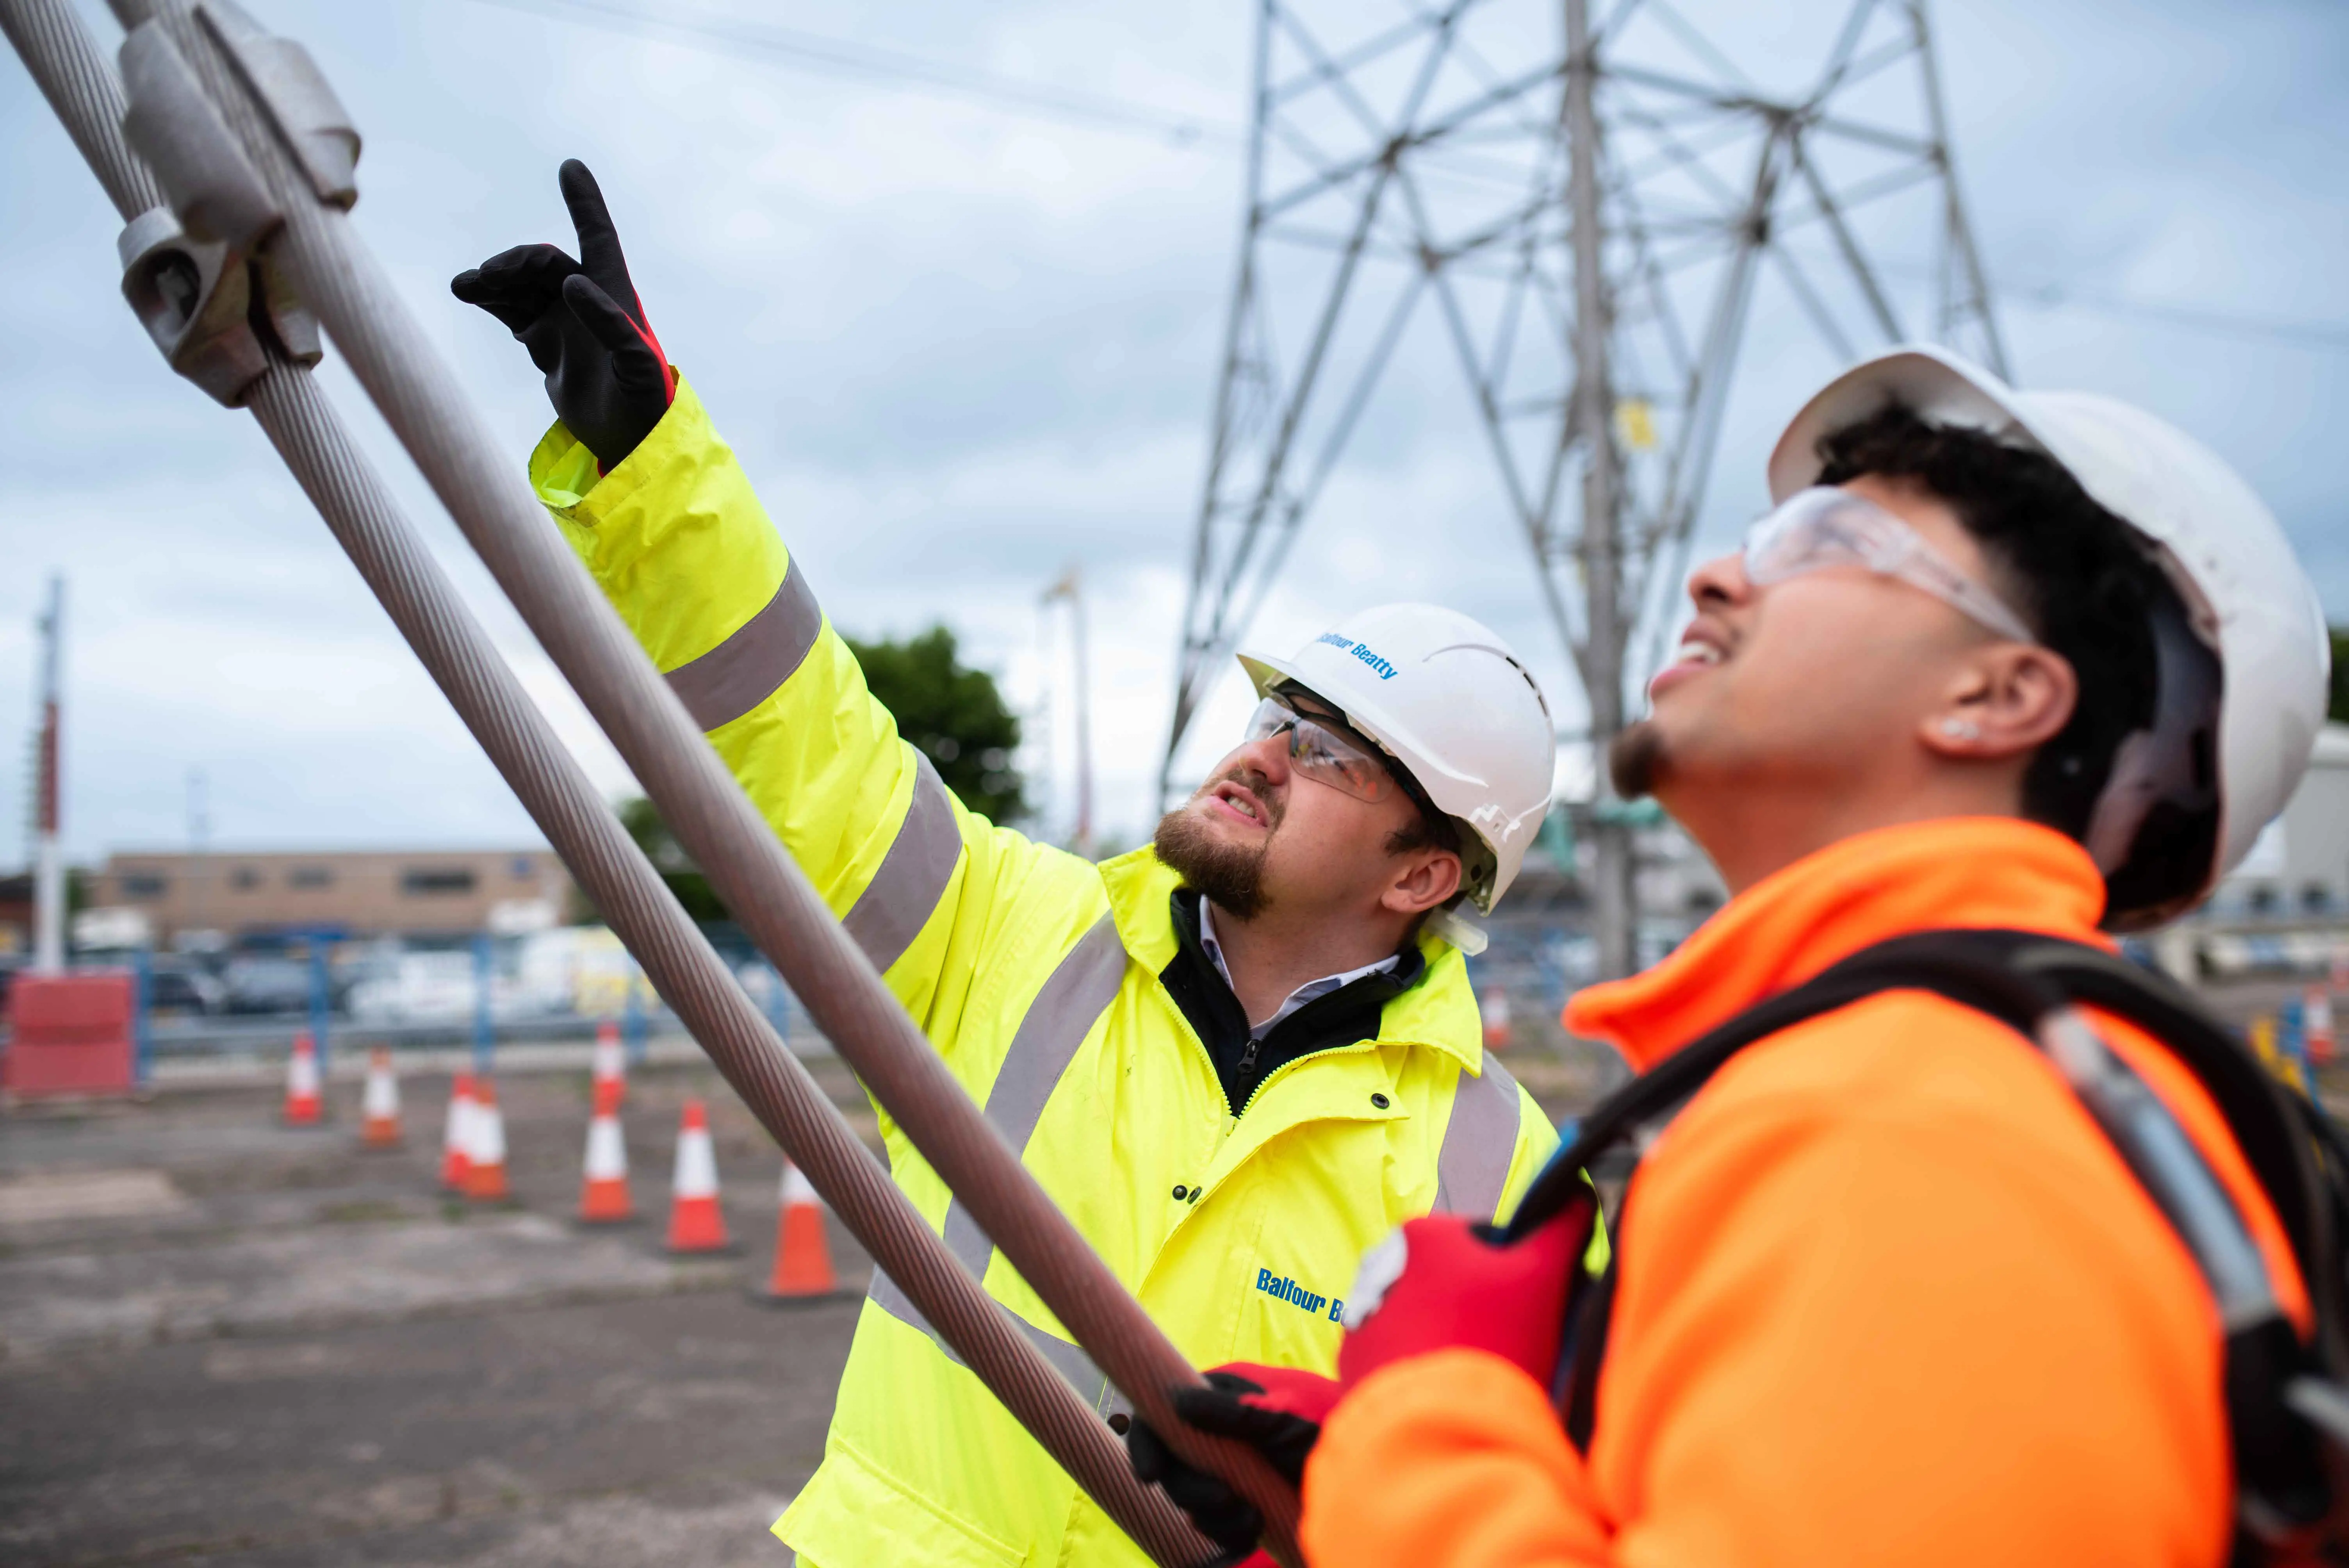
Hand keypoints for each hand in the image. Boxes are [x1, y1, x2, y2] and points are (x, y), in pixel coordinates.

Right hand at [451, 158, 673, 468]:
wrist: (628, 441)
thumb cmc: (645, 402)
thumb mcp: (637, 363)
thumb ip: (611, 322)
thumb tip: (572, 282)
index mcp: (614, 294)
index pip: (598, 237)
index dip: (585, 203)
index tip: (571, 167)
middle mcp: (587, 299)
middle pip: (544, 263)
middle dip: (515, 263)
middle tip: (489, 277)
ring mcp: (562, 320)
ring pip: (521, 285)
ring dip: (494, 281)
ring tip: (466, 287)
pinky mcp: (544, 342)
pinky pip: (510, 310)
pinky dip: (489, 299)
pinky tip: (468, 293)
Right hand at [1126, 1363, 1339, 1565]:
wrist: (1363, 1475)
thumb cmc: (1325, 1433)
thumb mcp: (1283, 1419)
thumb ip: (1235, 1412)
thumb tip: (1180, 1403)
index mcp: (1218, 1402)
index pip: (1161, 1418)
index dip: (1147, 1444)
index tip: (1150, 1475)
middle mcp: (1216, 1437)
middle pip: (1173, 1468)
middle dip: (1192, 1491)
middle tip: (1225, 1500)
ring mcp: (1228, 1473)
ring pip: (1191, 1503)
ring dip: (1213, 1518)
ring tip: (1251, 1520)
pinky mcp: (1242, 1505)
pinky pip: (1215, 1527)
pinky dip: (1227, 1535)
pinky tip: (1251, 1535)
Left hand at [1336, 1198, 1592, 1393]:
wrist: (1440, 1428)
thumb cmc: (1494, 1340)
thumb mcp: (1544, 1276)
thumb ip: (1563, 1228)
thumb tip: (1577, 1194)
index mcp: (1422, 1234)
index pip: (1484, 1244)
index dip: (1516, 1275)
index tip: (1526, 1309)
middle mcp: (1380, 1266)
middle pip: (1450, 1282)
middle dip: (1478, 1306)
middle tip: (1505, 1343)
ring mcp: (1361, 1318)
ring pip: (1423, 1318)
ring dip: (1447, 1335)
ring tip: (1474, 1369)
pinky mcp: (1351, 1364)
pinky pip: (1396, 1357)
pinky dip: (1420, 1369)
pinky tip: (1443, 1388)